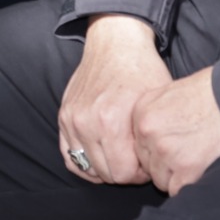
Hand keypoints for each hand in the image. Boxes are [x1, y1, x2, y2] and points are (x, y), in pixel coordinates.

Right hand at [57, 15, 173, 186]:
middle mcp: (86, 122)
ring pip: (86, 168)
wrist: (116, 45)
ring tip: (119, 155)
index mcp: (111, 121)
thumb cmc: (142, 73)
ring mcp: (71, 119)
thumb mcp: (155, 105)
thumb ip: (150, 140)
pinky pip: (68, 155)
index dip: (140, 173)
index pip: (123, 174)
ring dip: (105, 167)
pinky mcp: (64, 116)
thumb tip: (151, 168)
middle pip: (106, 174)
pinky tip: (99, 159)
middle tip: (136, 159)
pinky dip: (83, 163)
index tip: (147, 161)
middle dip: (124, 171)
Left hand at [130, 68, 219, 195]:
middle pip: (146, 163)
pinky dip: (188, 186)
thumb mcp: (169, 93)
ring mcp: (165, 151)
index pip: (138, 144)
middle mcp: (148, 131)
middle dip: (164, 164)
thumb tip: (148, 136)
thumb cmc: (209, 93)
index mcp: (141, 112)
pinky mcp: (186, 169)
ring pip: (160, 179)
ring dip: (175, 177)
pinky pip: (177, 190)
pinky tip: (200, 172)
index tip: (172, 147)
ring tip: (195, 161)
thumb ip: (153, 115)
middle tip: (186, 155)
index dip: (155, 149)